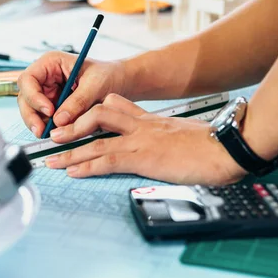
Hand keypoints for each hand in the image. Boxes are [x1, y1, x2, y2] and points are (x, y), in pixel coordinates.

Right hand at [17, 51, 126, 137]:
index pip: (28, 79)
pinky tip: (59, 134)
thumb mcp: (96, 85)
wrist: (119, 82)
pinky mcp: (53, 106)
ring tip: (53, 135)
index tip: (48, 111)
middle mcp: (45, 77)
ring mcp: (48, 92)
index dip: (33, 96)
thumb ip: (77, 102)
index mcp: (51, 63)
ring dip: (39, 124)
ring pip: (32, 111)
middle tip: (42, 131)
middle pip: (25, 97)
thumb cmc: (108, 74)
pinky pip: (44, 119)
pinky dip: (49, 128)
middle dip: (32, 115)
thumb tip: (59, 120)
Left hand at [45, 94, 247, 184]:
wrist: (226, 147)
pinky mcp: (143, 157)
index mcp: (150, 119)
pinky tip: (73, 172)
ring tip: (51, 159)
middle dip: (74, 125)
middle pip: (98, 115)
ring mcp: (140, 140)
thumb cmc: (212, 144)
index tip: (79, 118)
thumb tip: (163, 149)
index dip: (94, 110)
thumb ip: (167, 137)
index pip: (117, 105)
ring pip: (95, 140)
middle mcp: (141, 125)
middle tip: (56, 135)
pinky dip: (86, 166)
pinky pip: (107, 160)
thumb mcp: (184, 134)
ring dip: (70, 151)